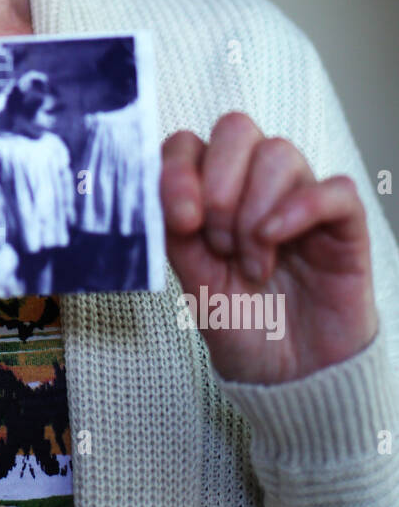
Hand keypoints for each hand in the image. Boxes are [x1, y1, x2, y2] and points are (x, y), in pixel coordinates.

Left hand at [160, 112, 377, 384]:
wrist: (289, 377)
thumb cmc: (242, 324)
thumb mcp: (193, 281)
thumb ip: (175, 232)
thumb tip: (161, 189)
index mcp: (212, 192)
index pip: (188, 143)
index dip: (178, 169)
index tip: (180, 219)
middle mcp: (256, 185)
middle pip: (236, 129)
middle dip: (218, 184)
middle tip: (217, 243)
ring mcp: (300, 199)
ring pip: (279, 153)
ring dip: (254, 211)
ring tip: (253, 266)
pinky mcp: (344, 224)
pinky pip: (333, 188)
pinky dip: (300, 208)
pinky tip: (277, 241)